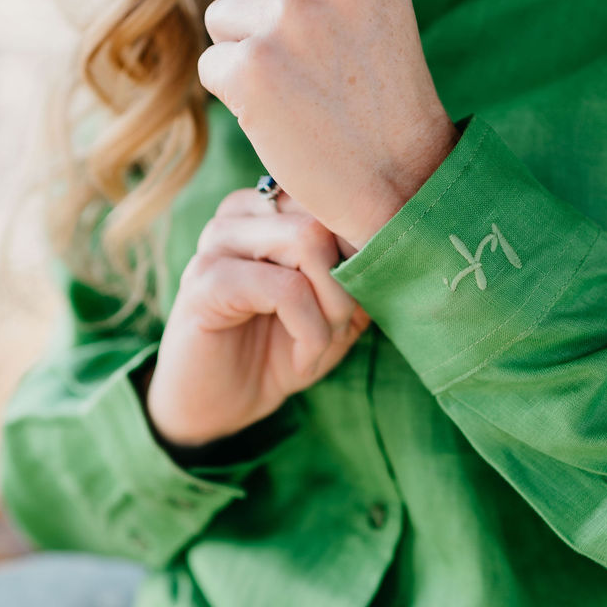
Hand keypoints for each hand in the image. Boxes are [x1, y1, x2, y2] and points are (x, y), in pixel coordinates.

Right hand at [143, 186, 370, 448]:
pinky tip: (303, 360)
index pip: (336, 200)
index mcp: (268, 207)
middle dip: (349, 282)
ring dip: (332, 306)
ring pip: (308, 242)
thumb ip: (361, 274)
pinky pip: (285, 289)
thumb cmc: (277, 352)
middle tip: (341, 330)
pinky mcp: (207, 281)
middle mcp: (240, 212)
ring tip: (323, 344)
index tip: (359, 305)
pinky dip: (309, 332)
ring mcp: (218, 241)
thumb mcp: (336, 313)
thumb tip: (399, 248)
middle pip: (326, 217)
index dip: (363, 253)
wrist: (217, 406)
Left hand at [197, 0, 460, 249]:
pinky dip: (236, 98)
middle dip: (273, 30)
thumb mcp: (364, 10)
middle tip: (328, 77)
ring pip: (223, 19)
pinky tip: (281, 118)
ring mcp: (288, 20)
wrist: (401, 181)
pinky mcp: (251, 67)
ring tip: (302, 95)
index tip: (336, 35)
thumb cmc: (381, 99)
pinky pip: (212, 65)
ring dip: (250, 59)